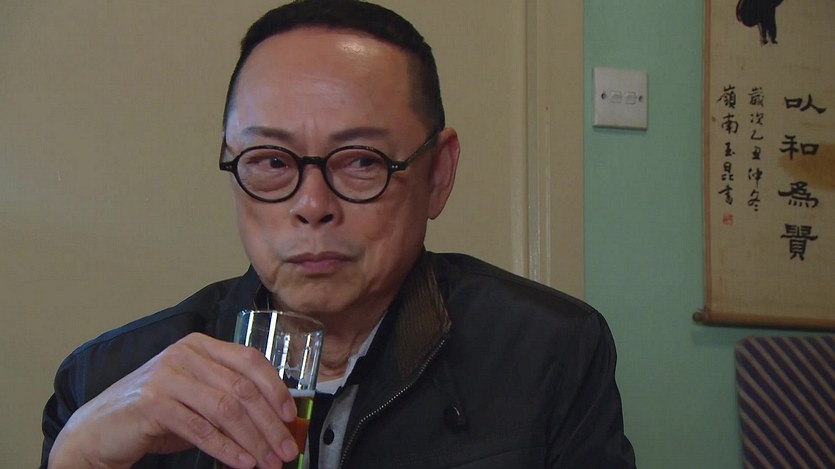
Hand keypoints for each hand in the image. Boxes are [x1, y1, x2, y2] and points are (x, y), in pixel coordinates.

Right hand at [48, 332, 298, 468]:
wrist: (98, 430)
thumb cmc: (155, 415)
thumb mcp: (197, 398)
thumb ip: (230, 399)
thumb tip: (275, 422)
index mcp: (200, 345)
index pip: (250, 360)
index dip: (275, 388)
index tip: (291, 415)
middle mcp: (185, 354)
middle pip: (242, 388)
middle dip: (269, 423)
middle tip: (286, 448)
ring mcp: (167, 376)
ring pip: (226, 409)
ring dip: (253, 440)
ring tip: (269, 461)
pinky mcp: (153, 404)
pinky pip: (201, 429)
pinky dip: (226, 449)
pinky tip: (242, 463)